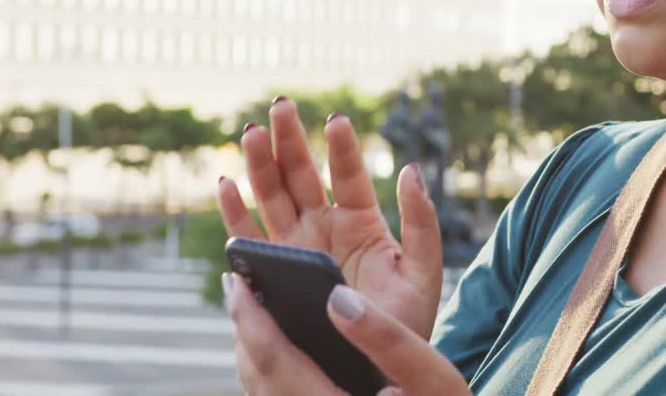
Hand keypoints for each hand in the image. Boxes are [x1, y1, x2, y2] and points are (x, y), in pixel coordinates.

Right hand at [218, 97, 442, 339]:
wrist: (375, 362)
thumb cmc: (406, 321)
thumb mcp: (422, 270)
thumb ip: (422, 222)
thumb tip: (412, 169)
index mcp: (362, 221)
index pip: (350, 175)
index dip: (342, 147)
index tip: (337, 120)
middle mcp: (325, 227)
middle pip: (303, 176)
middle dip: (290, 140)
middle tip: (281, 104)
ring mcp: (297, 246)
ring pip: (272, 196)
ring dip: (260, 164)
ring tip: (252, 131)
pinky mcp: (274, 269)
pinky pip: (249, 236)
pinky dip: (234, 211)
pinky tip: (226, 182)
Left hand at [225, 273, 470, 395]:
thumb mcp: (429, 375)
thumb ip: (388, 340)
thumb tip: (341, 302)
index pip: (272, 359)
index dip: (250, 317)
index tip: (236, 280)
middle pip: (257, 374)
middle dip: (243, 326)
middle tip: (236, 283)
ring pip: (262, 388)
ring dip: (252, 345)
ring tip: (251, 306)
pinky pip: (276, 393)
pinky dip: (269, 364)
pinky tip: (282, 344)